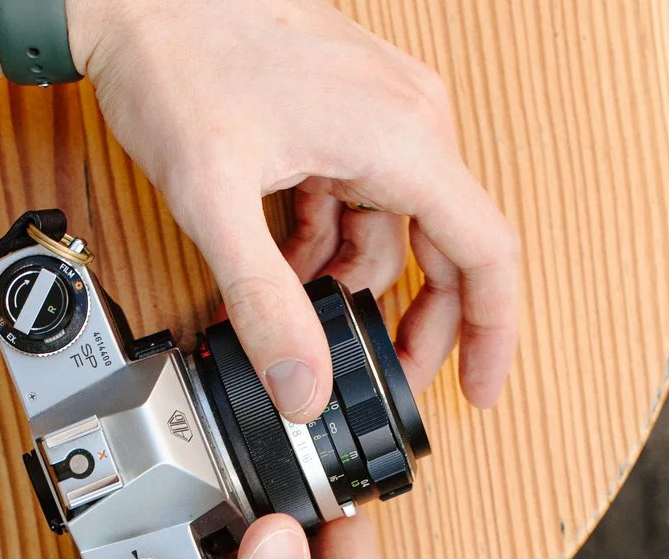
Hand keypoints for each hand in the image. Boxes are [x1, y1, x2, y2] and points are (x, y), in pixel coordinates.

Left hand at [72, 0, 520, 418]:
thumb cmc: (177, 60)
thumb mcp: (216, 201)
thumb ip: (265, 303)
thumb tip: (303, 385)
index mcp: (402, 137)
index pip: (487, 253)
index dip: (491, 333)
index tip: (478, 390)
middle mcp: (408, 117)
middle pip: (446, 247)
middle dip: (411, 322)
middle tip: (378, 378)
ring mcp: (381, 108)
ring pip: (395, 225)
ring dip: (350, 281)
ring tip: (293, 318)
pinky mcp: (347, 107)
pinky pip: (362, 194)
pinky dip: (328, 241)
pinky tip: (281, 265)